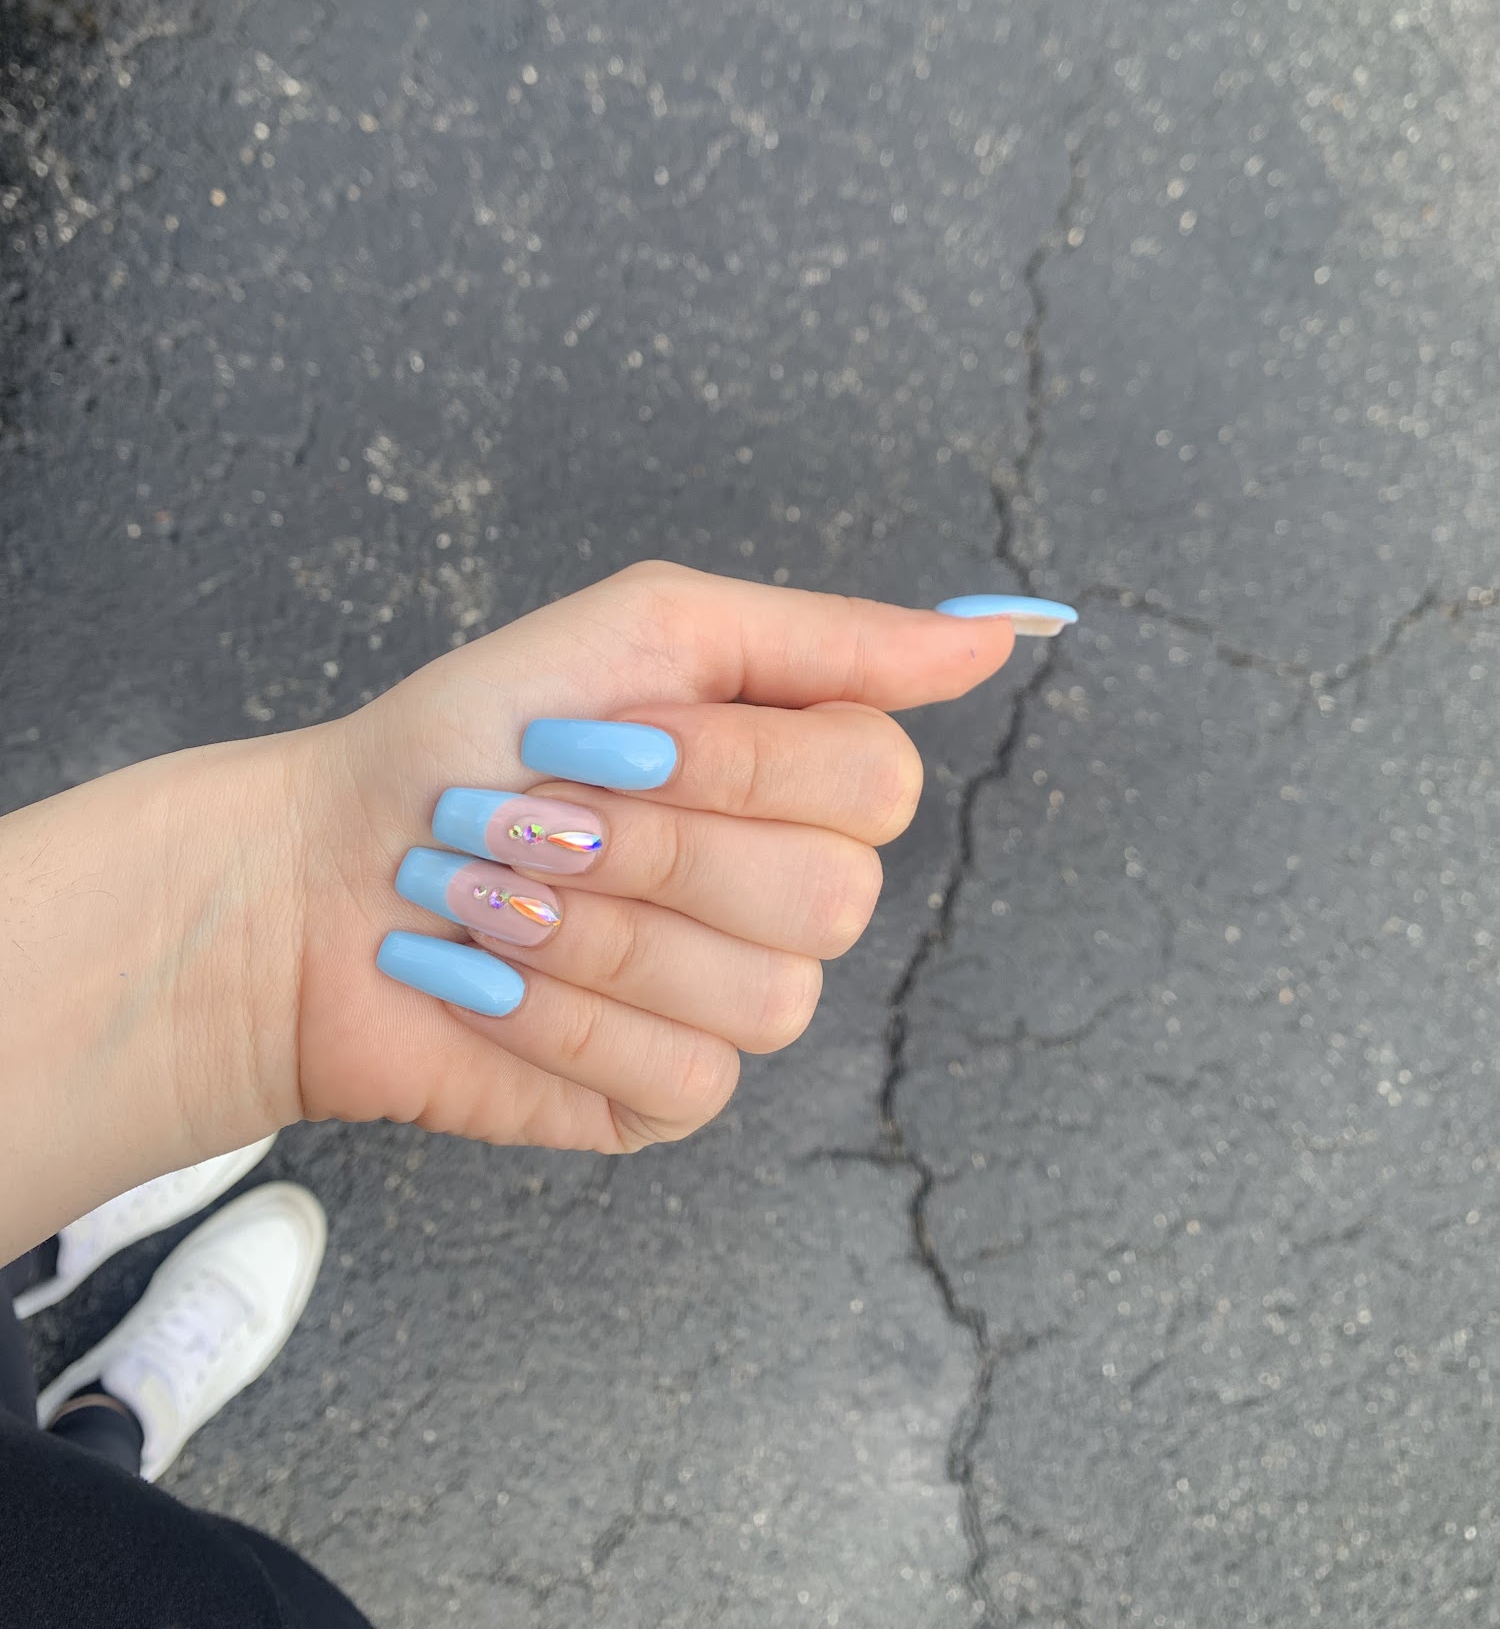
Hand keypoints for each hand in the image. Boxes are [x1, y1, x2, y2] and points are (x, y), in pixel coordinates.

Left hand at [0, 562, 1021, 1255]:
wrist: (328, 864)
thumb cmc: (474, 734)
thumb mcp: (648, 633)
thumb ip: (825, 638)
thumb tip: (992, 634)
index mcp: (799, 775)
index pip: (876, 782)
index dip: (737, 763)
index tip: (607, 732)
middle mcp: (791, 892)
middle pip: (831, 895)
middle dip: (650, 846)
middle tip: (533, 814)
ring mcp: (736, 1001)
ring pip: (767, 998)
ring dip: (593, 932)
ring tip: (493, 894)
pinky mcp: (667, 1097)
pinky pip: (685, 1076)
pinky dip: (563, 1018)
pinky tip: (492, 979)